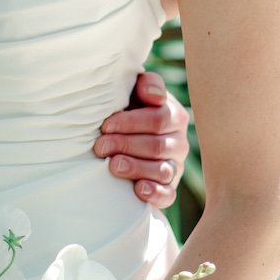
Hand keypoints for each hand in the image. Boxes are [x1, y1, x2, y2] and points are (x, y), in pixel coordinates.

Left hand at [94, 71, 188, 207]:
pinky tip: (138, 189)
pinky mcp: (169, 190)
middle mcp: (179, 143)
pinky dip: (155, 193)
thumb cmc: (128, 111)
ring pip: (162, 170)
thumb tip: (154, 96)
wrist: (123, 139)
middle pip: (157, 145)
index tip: (105, 125)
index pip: (158, 119)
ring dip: (136, 168)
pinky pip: (168, 195)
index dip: (130, 123)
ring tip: (113, 166)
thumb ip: (147, 85)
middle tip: (100, 147)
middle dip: (126, 145)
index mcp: (174, 116)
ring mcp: (175, 167)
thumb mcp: (135, 92)